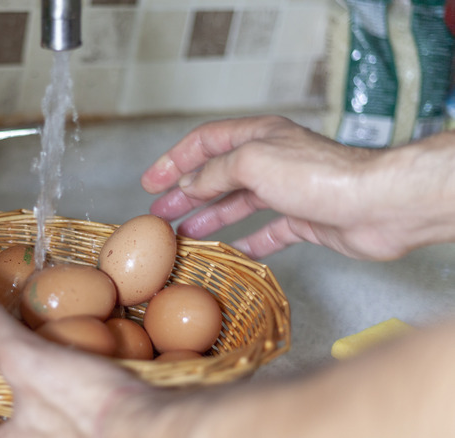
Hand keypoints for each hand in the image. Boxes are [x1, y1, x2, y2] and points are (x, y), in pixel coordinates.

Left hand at [0, 272, 153, 437]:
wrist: (157, 430)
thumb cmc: (87, 408)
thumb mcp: (24, 357)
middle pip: (21, 427)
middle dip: (26, 399)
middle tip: (32, 370)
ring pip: (56, 425)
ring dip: (61, 399)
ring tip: (69, 368)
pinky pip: (94, 422)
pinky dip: (97, 400)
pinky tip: (109, 377)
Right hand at [141, 115, 430, 259]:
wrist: (375, 204)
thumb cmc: (316, 176)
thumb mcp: (252, 162)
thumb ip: (215, 172)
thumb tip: (190, 185)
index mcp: (257, 136)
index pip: (204, 142)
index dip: (174, 160)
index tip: (150, 182)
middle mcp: (270, 159)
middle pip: (217, 175)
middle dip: (185, 193)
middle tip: (160, 212)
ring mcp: (286, 190)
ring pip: (238, 204)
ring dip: (209, 218)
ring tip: (184, 235)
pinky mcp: (302, 219)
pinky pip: (266, 231)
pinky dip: (246, 242)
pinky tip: (231, 253)